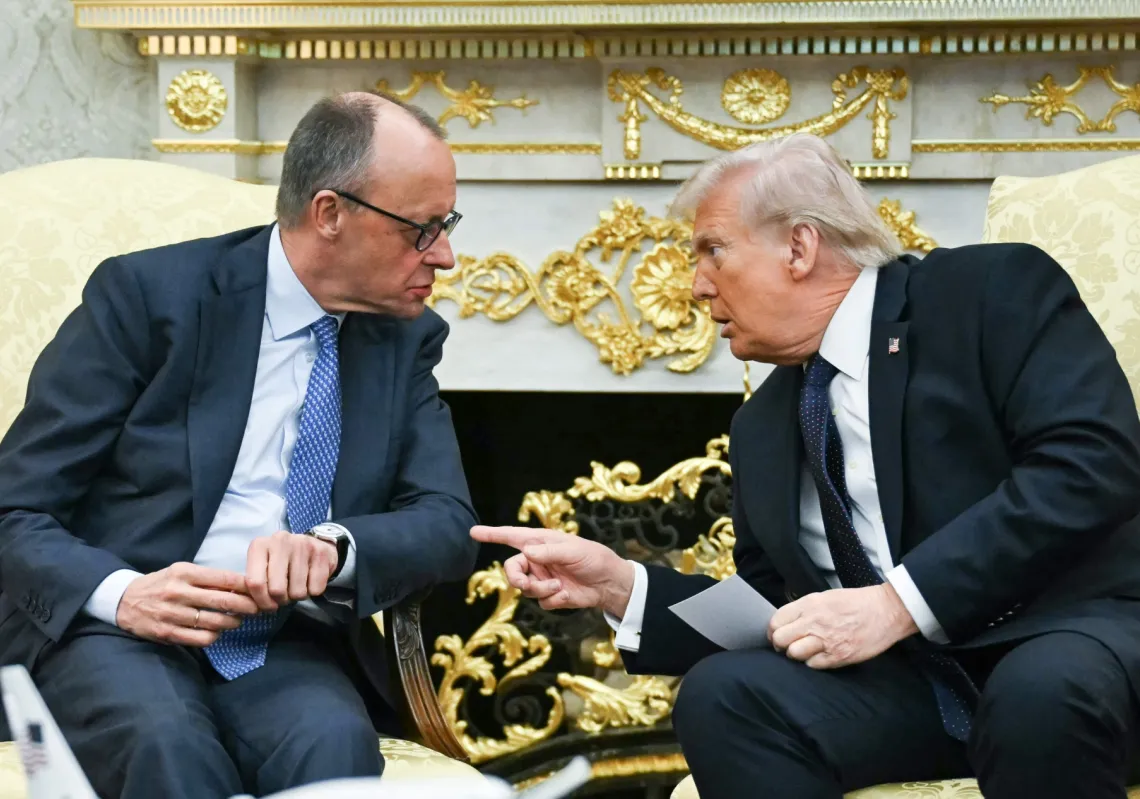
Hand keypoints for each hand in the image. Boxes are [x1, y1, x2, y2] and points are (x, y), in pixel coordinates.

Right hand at [117, 563, 260, 646]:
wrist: (124, 601)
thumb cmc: (161, 584)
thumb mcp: (181, 572)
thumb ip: (207, 578)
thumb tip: (241, 585)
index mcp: (184, 573)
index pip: (224, 578)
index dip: (246, 586)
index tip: (259, 591)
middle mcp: (178, 592)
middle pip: (223, 600)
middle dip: (246, 606)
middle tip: (257, 609)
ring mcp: (172, 614)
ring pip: (214, 622)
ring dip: (232, 622)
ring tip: (237, 620)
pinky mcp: (167, 633)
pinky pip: (200, 639)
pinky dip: (214, 636)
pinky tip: (217, 632)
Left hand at [245, 530, 338, 610]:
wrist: (314, 545)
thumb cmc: (282, 562)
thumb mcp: (262, 567)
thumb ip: (253, 584)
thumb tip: (251, 606)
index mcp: (260, 545)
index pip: (254, 583)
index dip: (261, 601)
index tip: (268, 605)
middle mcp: (280, 541)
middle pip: (277, 590)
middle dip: (281, 600)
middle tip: (284, 596)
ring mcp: (302, 545)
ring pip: (297, 592)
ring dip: (297, 596)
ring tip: (297, 585)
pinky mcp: (321, 553)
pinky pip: (315, 589)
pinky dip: (313, 590)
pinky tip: (310, 579)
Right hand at [470, 525, 634, 615]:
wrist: (609, 584)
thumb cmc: (594, 558)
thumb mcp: (574, 551)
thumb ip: (549, 552)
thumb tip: (527, 552)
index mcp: (541, 542)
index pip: (512, 537)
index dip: (492, 534)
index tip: (473, 532)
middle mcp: (538, 560)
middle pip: (512, 569)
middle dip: (516, 578)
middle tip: (525, 584)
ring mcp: (542, 578)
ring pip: (525, 588)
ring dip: (539, 589)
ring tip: (558, 587)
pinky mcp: (550, 595)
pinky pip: (541, 601)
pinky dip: (552, 599)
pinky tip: (566, 595)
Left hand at [768, 584, 917, 668]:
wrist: (886, 611)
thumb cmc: (857, 603)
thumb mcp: (825, 597)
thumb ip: (804, 609)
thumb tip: (787, 622)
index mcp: (810, 604)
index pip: (776, 620)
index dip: (772, 630)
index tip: (776, 634)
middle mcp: (815, 622)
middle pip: (780, 639)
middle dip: (779, 644)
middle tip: (786, 645)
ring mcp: (826, 640)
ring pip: (793, 654)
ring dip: (796, 654)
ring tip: (804, 651)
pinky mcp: (838, 656)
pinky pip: (813, 665)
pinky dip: (813, 662)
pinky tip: (820, 655)